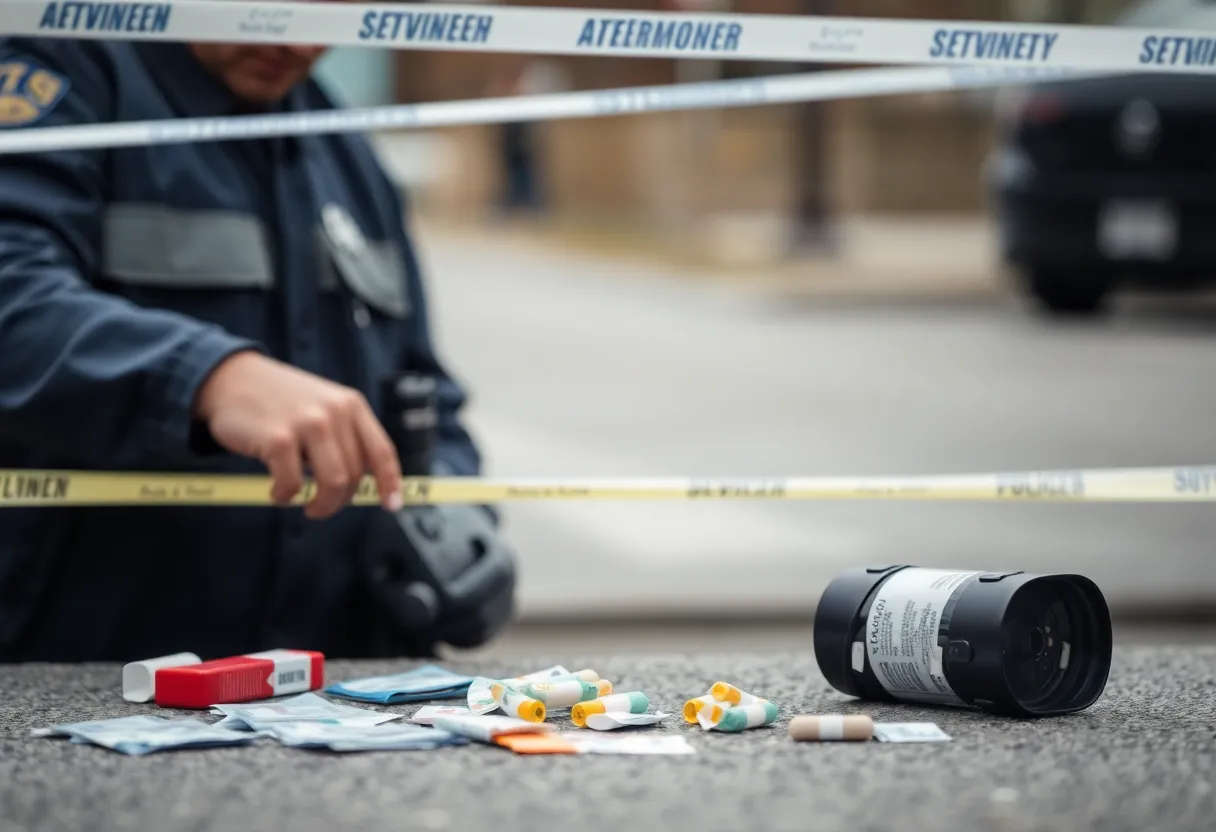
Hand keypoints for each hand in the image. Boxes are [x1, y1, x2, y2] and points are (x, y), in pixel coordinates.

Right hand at [194, 351, 403, 517]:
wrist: (232, 378)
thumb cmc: (280, 401)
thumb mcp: (322, 406)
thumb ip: (343, 436)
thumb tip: (357, 484)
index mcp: (351, 405)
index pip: (382, 450)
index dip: (390, 482)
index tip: (392, 505)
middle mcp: (334, 412)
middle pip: (354, 475)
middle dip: (340, 500)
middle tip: (321, 506)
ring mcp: (308, 424)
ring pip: (333, 483)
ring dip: (322, 505)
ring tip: (306, 506)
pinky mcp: (278, 439)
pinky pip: (293, 484)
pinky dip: (285, 496)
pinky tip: (277, 492)